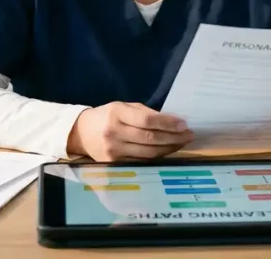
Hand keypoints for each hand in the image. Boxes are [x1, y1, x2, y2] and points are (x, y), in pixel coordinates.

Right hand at [67, 102, 193, 160]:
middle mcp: (114, 132)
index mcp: (117, 114)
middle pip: (150, 138)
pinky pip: (142, 161)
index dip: (168, 123)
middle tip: (189, 135)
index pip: (147, 120)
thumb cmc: (107, 116)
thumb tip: (173, 121)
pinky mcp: (114, 163)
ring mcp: (114, 150)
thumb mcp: (123, 107)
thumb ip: (145, 113)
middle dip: (173, 138)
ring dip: (169, 148)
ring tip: (182, 143)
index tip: (184, 125)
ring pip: (148, 153)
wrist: (81, 133)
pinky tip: (167, 151)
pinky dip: (157, 156)